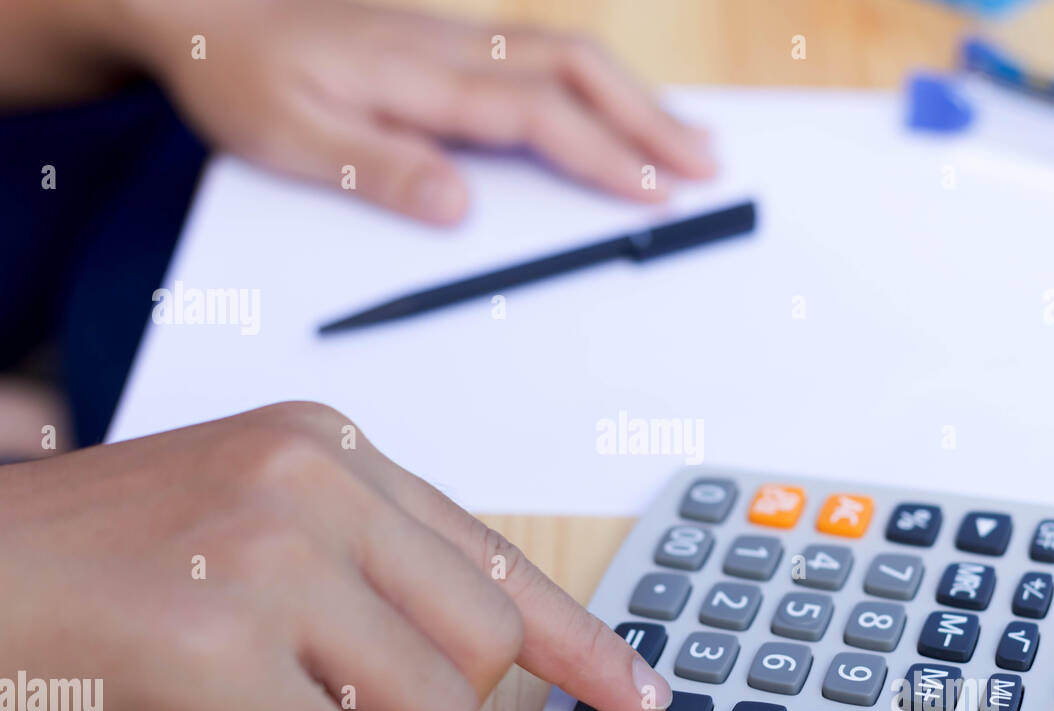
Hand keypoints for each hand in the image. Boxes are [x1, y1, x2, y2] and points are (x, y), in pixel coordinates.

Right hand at [0, 402, 671, 710]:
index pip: (492, 554)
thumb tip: (472, 647)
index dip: (578, 636)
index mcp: (330, 448)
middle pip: (483, 648)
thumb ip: (359, 566)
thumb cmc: (88, 567)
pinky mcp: (222, 650)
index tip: (636, 689)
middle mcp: (315, 483)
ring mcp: (270, 558)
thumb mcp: (240, 524)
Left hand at [120, 0, 715, 221]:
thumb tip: (459, 207)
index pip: (534, 114)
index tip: (652, 191)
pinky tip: (618, 108)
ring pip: (569, 55)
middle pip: (576, 70)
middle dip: (649, 118)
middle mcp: (451, 47)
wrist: (206, 13)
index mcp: (418, 74)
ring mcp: (456, 39)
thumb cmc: (242, 78)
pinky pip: (545, 54)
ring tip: (688, 139)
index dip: (601, 153)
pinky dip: (600, 83)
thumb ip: (377, 171)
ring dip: (636, 96)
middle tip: (707, 164)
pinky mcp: (452, 45)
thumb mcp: (289, 139)